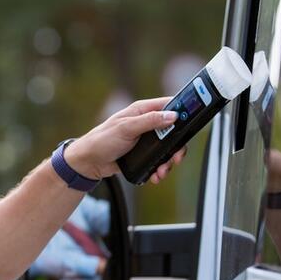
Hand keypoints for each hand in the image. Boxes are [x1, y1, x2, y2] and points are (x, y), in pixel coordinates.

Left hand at [64, 97, 186, 183]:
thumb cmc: (101, 141)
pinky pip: (158, 159)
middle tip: (176, 158)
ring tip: (161, 171)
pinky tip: (155, 175)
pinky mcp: (143, 152)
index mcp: (142, 111)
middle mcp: (146, 122)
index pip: (168, 105)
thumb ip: (149, 121)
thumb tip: (172, 115)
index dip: (182, 111)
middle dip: (176, 147)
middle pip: (173, 130)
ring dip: (168, 161)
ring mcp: (145, 138)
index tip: (192, 122)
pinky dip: (160, 168)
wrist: (89, 163)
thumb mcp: (126, 129)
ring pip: (167, 148)